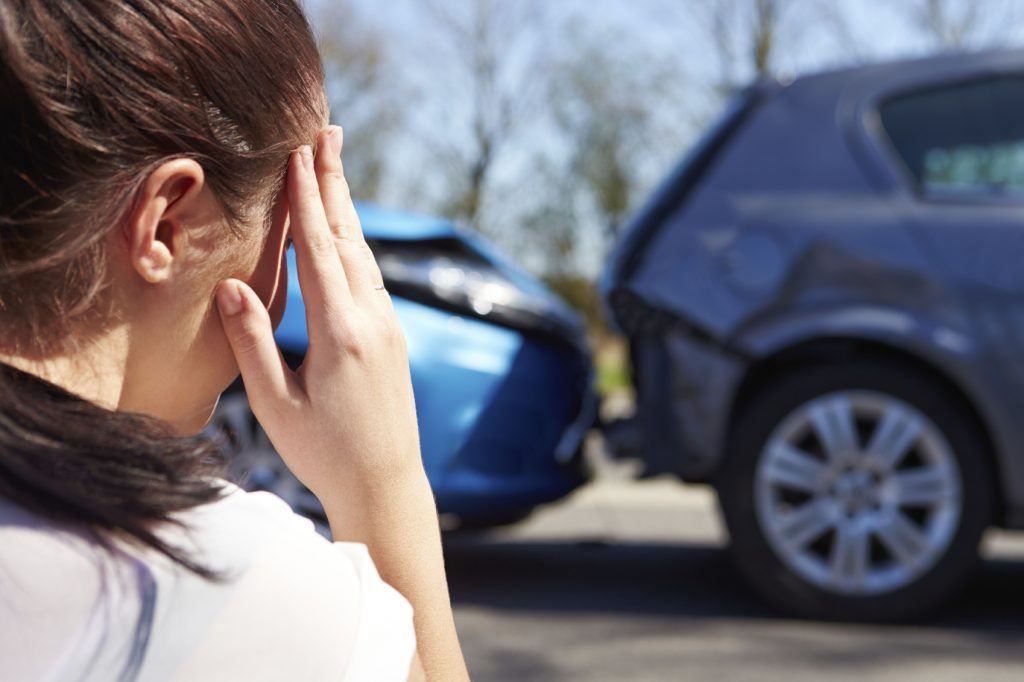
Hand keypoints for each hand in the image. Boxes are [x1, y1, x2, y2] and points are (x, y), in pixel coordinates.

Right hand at [215, 126, 421, 501]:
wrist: (387, 485)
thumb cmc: (324, 453)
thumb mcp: (276, 405)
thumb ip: (253, 342)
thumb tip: (231, 284)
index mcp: (341, 334)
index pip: (320, 250)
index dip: (306, 199)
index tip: (298, 152)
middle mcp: (373, 322)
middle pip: (350, 239)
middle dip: (334, 183)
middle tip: (328, 132)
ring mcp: (390, 328)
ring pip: (365, 256)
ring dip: (347, 209)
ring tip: (333, 168)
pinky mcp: (393, 339)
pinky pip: (372, 279)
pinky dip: (355, 245)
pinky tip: (347, 234)